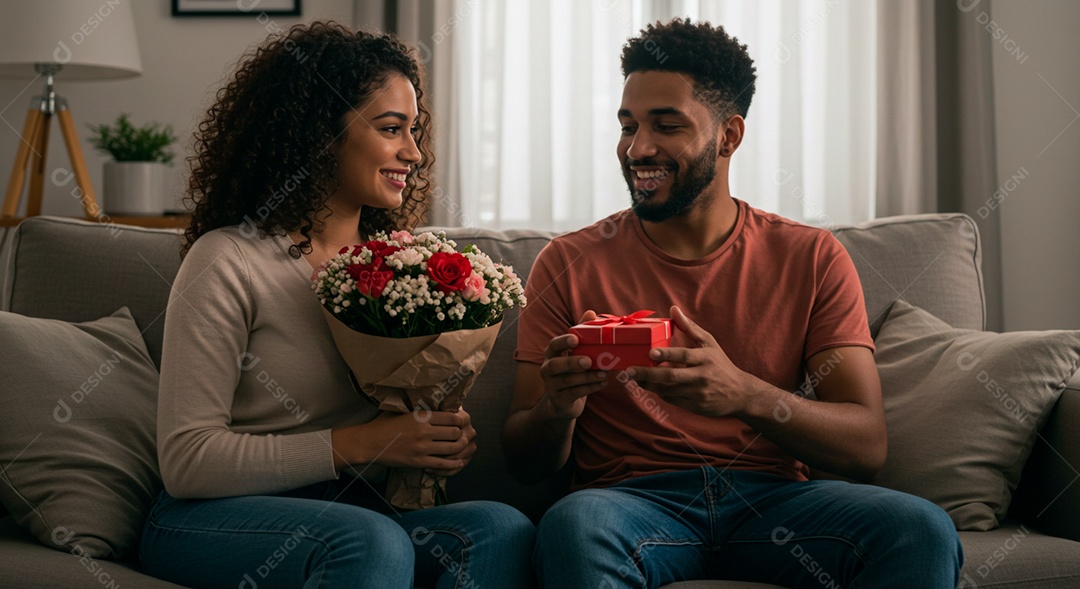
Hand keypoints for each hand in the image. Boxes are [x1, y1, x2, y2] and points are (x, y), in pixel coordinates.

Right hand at [332, 409, 471, 471]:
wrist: (369, 442)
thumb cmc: (384, 424)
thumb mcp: (403, 411)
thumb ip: (420, 409)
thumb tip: (437, 404)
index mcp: (421, 416)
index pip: (452, 417)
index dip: (461, 419)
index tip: (462, 421)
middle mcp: (424, 431)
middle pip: (455, 433)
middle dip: (461, 434)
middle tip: (461, 434)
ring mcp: (422, 448)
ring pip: (452, 448)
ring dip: (460, 448)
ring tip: (461, 446)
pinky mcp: (419, 461)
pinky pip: (442, 464)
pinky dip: (453, 463)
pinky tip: (459, 462)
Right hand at [538, 310, 607, 419]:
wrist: (564, 401)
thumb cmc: (572, 371)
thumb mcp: (576, 352)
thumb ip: (582, 333)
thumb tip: (591, 312)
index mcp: (551, 354)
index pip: (553, 345)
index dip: (563, 342)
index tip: (575, 339)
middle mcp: (547, 369)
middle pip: (555, 365)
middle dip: (572, 362)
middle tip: (589, 360)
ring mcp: (551, 386)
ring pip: (567, 381)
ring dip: (587, 377)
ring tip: (604, 373)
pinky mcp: (559, 400)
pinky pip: (574, 393)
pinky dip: (590, 388)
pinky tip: (603, 383)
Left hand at [626, 306, 750, 417]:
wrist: (740, 394)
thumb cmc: (720, 364)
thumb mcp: (709, 343)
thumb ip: (690, 327)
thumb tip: (673, 309)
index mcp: (705, 358)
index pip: (684, 356)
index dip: (667, 354)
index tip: (650, 352)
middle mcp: (702, 376)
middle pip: (671, 376)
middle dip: (648, 374)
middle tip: (629, 371)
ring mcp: (698, 393)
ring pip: (668, 390)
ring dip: (649, 384)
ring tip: (634, 378)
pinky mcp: (695, 406)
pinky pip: (672, 400)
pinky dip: (660, 393)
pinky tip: (651, 386)